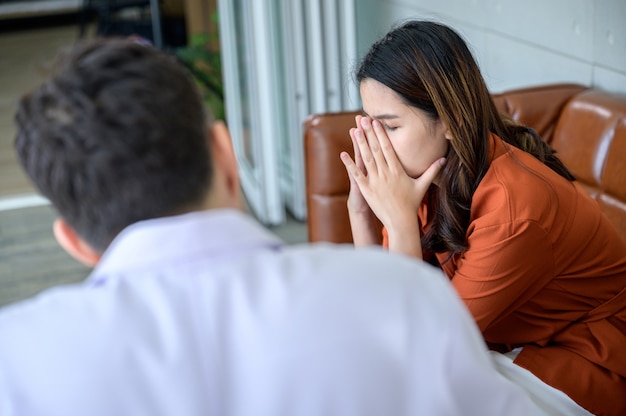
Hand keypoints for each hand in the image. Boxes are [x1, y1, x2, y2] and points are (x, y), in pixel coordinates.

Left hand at [340, 117, 445, 252]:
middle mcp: (386, 173)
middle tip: (363, 119)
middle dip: (369, 133)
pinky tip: (343, 154)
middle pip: (376, 149)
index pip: (388, 148)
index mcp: (398, 170)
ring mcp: (375, 181)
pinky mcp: (367, 190)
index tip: (377, 122)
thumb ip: (432, 171)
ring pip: (366, 159)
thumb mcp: (423, 185)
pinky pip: (357, 175)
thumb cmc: (411, 204)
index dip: (381, 134)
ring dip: (360, 144)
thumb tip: (444, 159)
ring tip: (355, 130)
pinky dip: (349, 165)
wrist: (401, 221)